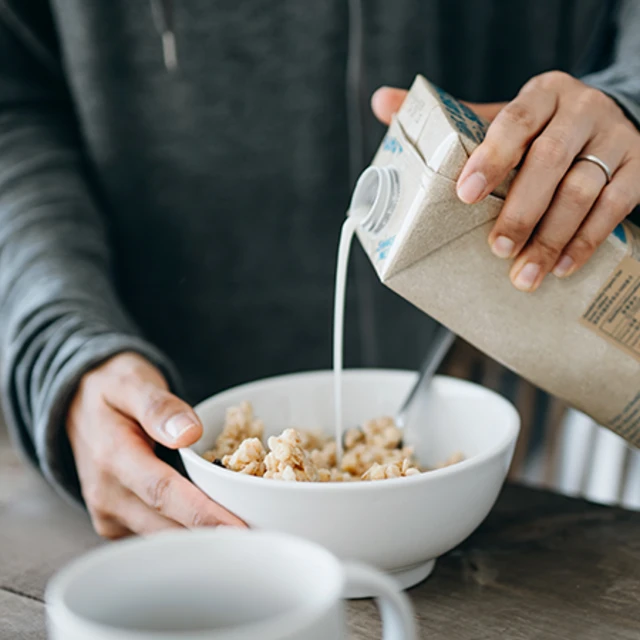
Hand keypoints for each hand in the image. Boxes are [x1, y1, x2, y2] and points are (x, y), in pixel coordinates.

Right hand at [67, 352, 244, 537]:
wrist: (79, 403)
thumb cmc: (112, 389)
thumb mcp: (132, 382)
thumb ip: (159, 406)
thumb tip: (189, 433)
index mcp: (112, 457)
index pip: (162, 492)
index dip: (202, 514)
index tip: (238, 530)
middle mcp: (107, 495)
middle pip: (167, 526)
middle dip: (213, 535)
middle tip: (261, 538)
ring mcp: (110, 513)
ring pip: (163, 537)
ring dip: (204, 538)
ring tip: (249, 535)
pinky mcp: (118, 522)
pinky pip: (158, 534)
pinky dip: (189, 533)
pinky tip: (219, 526)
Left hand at [372, 74, 639, 291]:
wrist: (607, 120)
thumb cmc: (539, 129)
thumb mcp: (499, 117)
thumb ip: (449, 118)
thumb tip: (382, 102)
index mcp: (541, 96)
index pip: (514, 120)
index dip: (491, 157)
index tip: (465, 194)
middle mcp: (580, 111)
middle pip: (550, 161)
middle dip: (521, 210)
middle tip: (496, 249)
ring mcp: (614, 139)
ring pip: (584, 190)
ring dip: (552, 238)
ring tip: (525, 275)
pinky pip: (617, 207)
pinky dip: (587, 240)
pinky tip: (562, 266)